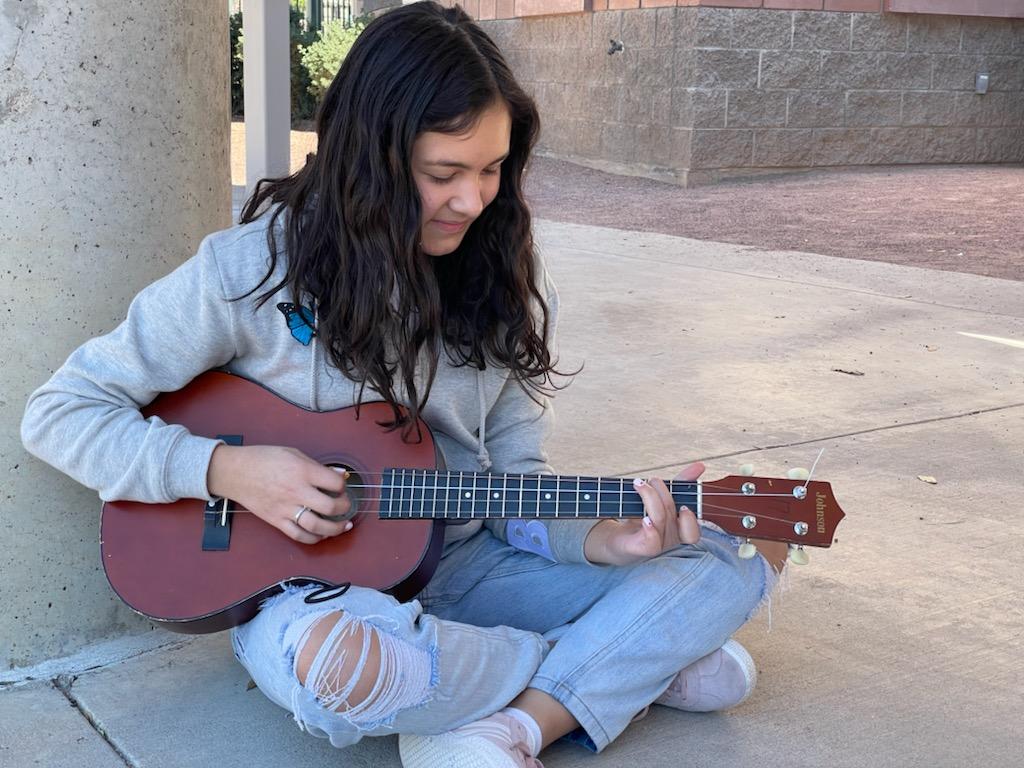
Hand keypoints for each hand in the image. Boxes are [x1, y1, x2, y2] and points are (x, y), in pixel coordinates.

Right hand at [206, 444, 352, 544]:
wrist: (235, 472)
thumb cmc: (263, 459)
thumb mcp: (293, 453)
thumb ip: (317, 466)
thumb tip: (339, 475)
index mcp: (302, 471)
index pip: (334, 483)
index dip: (343, 486)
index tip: (341, 486)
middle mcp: (296, 492)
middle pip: (330, 507)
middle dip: (344, 508)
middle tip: (346, 506)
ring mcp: (286, 508)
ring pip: (316, 526)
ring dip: (335, 529)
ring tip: (343, 526)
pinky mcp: (276, 520)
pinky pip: (298, 536)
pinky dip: (314, 539)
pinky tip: (322, 535)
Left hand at [584, 462, 703, 565]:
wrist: (612, 538)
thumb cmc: (640, 516)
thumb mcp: (661, 497)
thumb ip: (682, 483)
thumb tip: (700, 466)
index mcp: (677, 531)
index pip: (693, 534)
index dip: (692, 520)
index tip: (684, 504)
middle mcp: (667, 541)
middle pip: (672, 515)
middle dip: (662, 491)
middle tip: (652, 480)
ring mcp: (653, 545)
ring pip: (660, 520)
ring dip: (651, 497)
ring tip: (639, 484)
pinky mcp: (636, 547)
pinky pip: (651, 543)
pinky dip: (650, 529)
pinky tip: (645, 519)